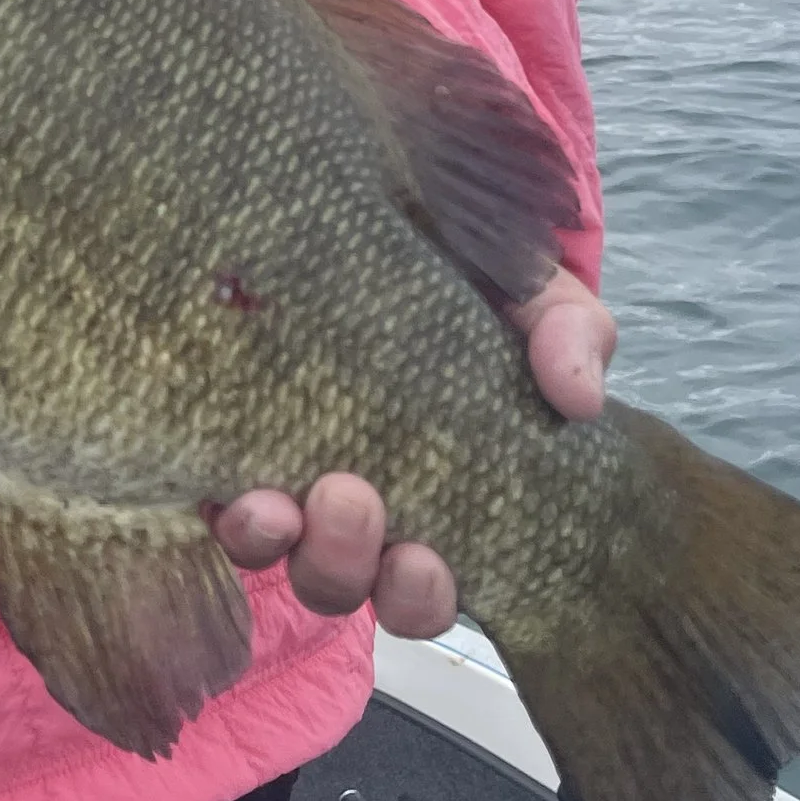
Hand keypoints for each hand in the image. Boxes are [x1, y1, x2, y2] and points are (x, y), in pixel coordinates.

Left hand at [206, 265, 616, 636]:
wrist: (388, 209)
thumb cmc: (468, 272)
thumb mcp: (530, 294)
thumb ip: (567, 335)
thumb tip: (580, 397)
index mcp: (432, 491)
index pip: (426, 581)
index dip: (419, 592)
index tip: (421, 561)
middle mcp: (354, 500)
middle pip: (345, 582)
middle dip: (347, 563)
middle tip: (353, 501)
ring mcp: (283, 471)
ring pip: (273, 546)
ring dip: (279, 540)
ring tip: (282, 501)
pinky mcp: (223, 435)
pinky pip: (219, 496)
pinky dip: (230, 505)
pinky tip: (237, 483)